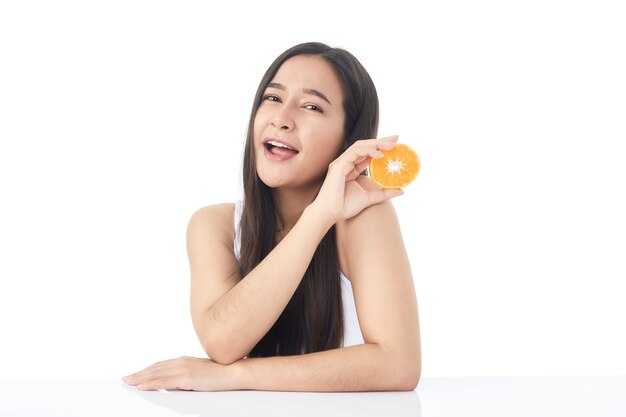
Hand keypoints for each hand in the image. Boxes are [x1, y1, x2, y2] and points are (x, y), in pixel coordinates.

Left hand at [122, 356, 240, 390]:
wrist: (233, 371)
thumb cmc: (220, 373)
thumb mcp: (200, 372)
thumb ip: (186, 375)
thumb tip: (174, 382)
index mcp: (184, 361)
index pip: (160, 365)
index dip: (147, 370)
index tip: (136, 374)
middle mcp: (181, 362)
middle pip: (155, 368)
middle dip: (139, 374)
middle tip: (125, 379)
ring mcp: (183, 369)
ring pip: (156, 374)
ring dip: (140, 378)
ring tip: (129, 382)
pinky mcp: (186, 377)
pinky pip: (164, 381)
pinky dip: (151, 383)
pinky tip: (142, 386)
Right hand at [311, 135, 402, 223]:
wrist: (330, 213)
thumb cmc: (344, 206)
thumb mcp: (370, 198)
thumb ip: (384, 193)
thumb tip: (402, 190)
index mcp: (351, 169)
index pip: (367, 153)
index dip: (380, 147)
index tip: (395, 145)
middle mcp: (345, 163)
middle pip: (364, 146)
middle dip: (380, 141)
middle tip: (396, 138)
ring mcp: (341, 163)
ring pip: (359, 146)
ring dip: (376, 143)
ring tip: (391, 145)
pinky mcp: (338, 166)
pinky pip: (354, 153)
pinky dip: (367, 151)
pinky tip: (379, 155)